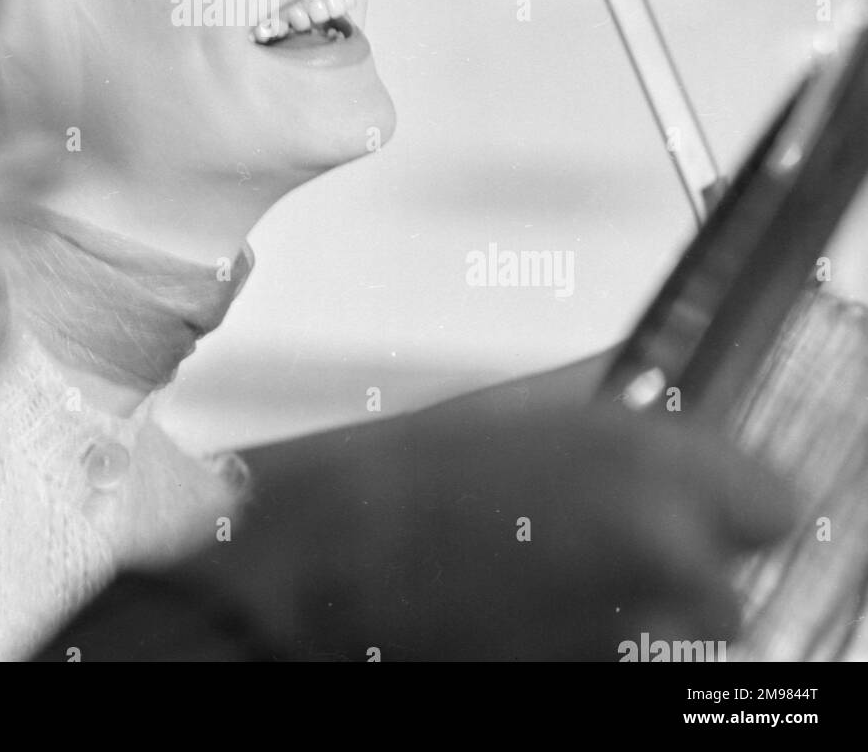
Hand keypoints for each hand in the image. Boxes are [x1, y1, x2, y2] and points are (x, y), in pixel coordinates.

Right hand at [182, 395, 797, 660]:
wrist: (323, 567)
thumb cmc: (397, 482)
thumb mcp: (518, 412)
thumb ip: (616, 416)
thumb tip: (672, 425)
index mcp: (646, 470)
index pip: (768, 498)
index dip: (726, 491)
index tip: (701, 488)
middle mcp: (659, 559)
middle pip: (727, 570)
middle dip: (678, 549)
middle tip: (602, 527)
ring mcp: (631, 633)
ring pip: (685, 623)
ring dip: (642, 596)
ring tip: (553, 564)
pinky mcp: (597, 677)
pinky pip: (633, 653)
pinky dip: (605, 633)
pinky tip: (536, 601)